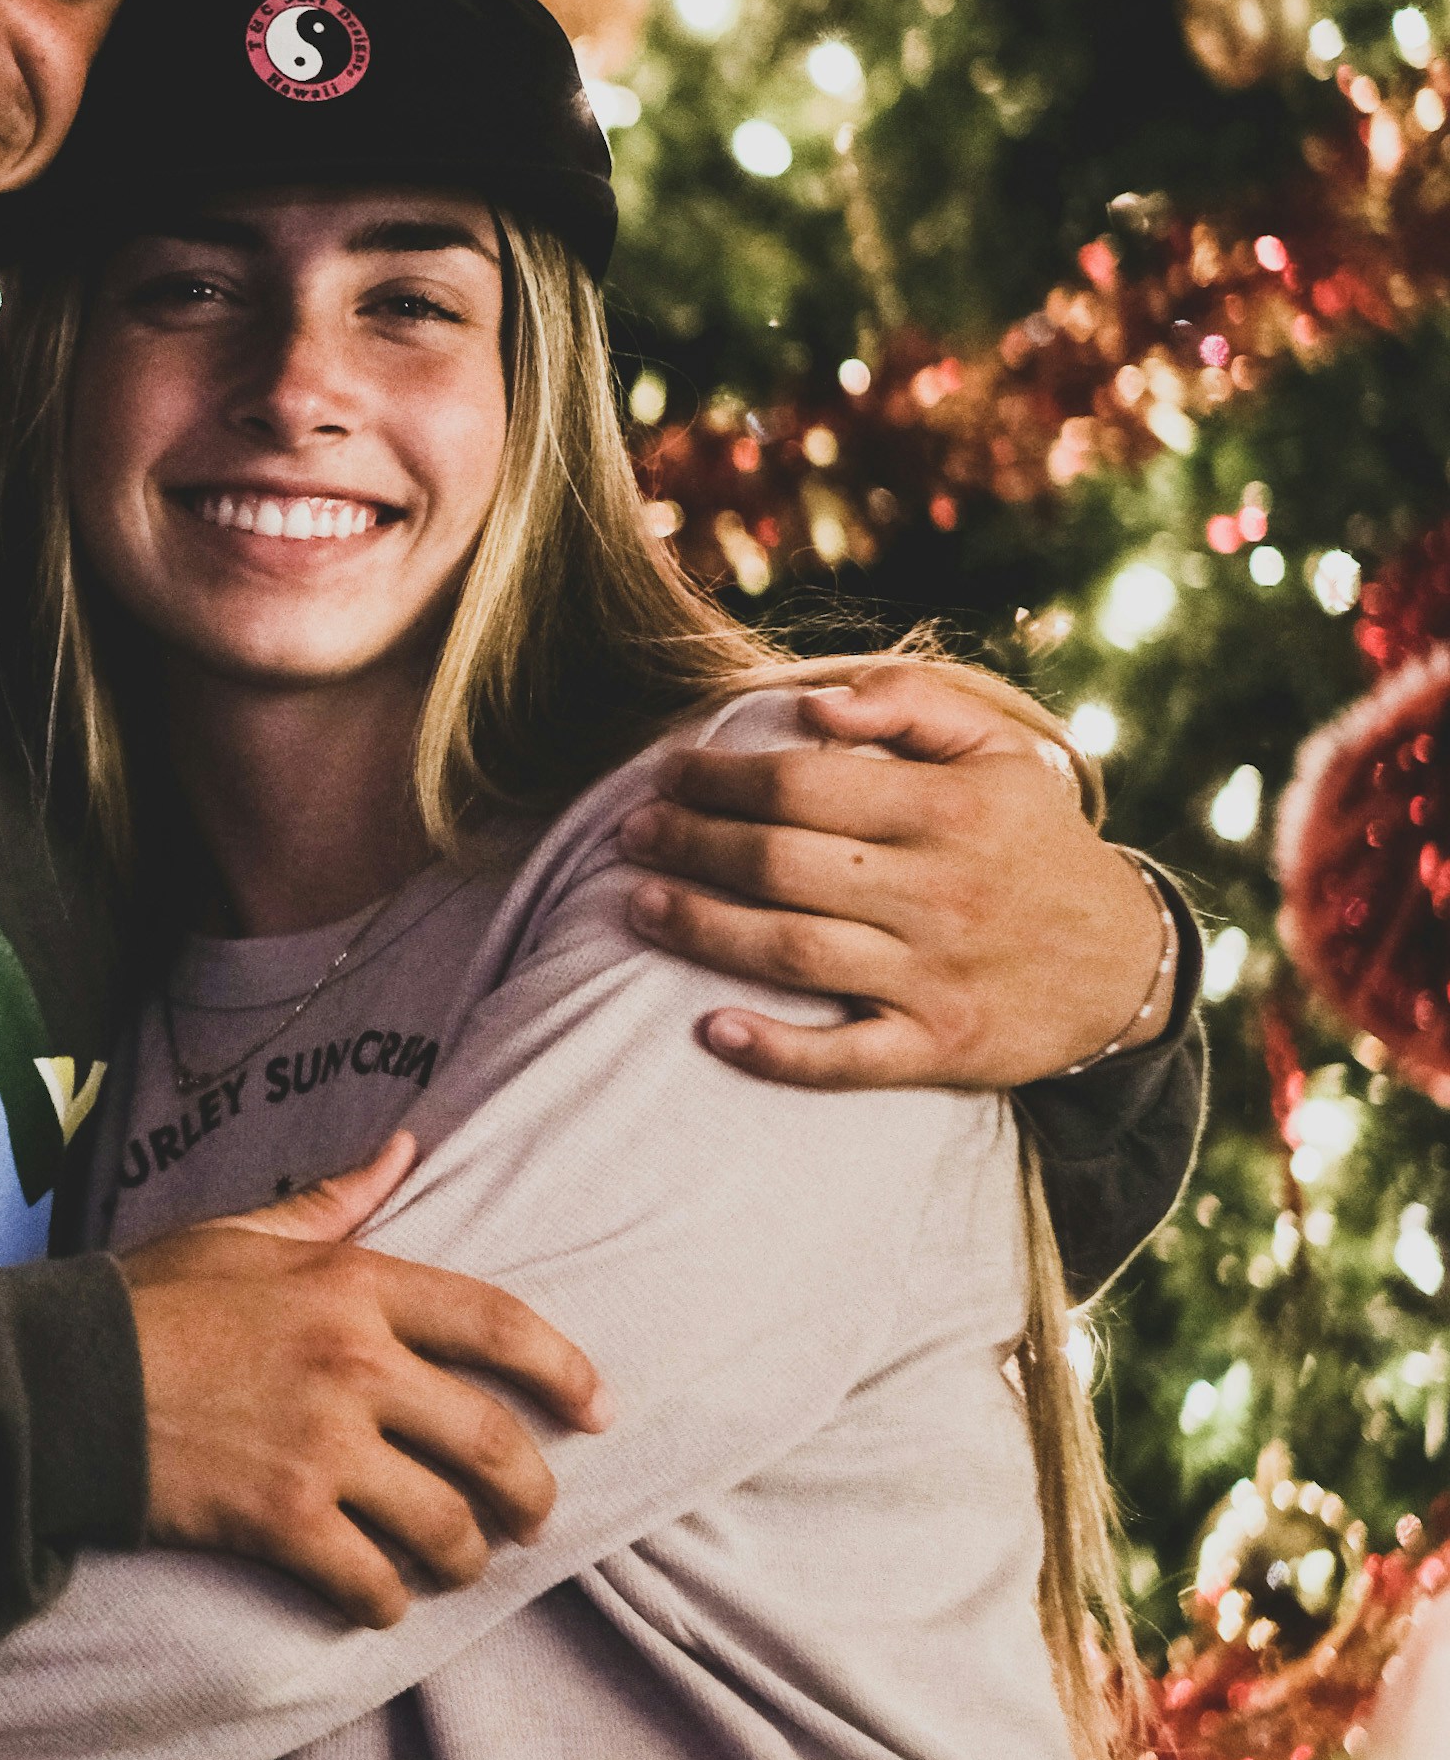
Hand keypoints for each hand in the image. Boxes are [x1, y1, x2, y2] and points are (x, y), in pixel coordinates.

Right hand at [118, 1134, 609, 1630]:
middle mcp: (356, 1366)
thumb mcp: (242, 1234)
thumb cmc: (150, 1301)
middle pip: (494, 1443)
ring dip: (466, 1558)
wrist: (61, 1382)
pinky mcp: (284, 1520)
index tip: (600, 1408)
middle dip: (532, 1493)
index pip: (498, 1324)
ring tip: (460, 1566)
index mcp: (354, 1286)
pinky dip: (390, 1602)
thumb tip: (403, 1148)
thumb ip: (333, 1201)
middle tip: (535, 1518)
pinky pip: (374, 1581)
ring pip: (447, 1525)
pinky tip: (383, 1601)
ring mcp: (324, 1448)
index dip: (566, 1370)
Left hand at [617, 659, 1175, 1091]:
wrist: (1129, 964)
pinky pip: (846, 1058)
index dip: (720, 778)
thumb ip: (909, 702)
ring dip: (704, 930)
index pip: (803, 785)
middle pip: (781, 864)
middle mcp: (940, 891)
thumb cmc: (1035, 842)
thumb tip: (814, 706)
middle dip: (691, 845)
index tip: (666, 773)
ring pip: (796, 952)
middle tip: (630, 834)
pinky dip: (775, 1049)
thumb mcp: (999, 750)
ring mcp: (938, 976)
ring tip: (639, 906)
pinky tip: (710, 1030)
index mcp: (948, 809)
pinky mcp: (942, 1049)